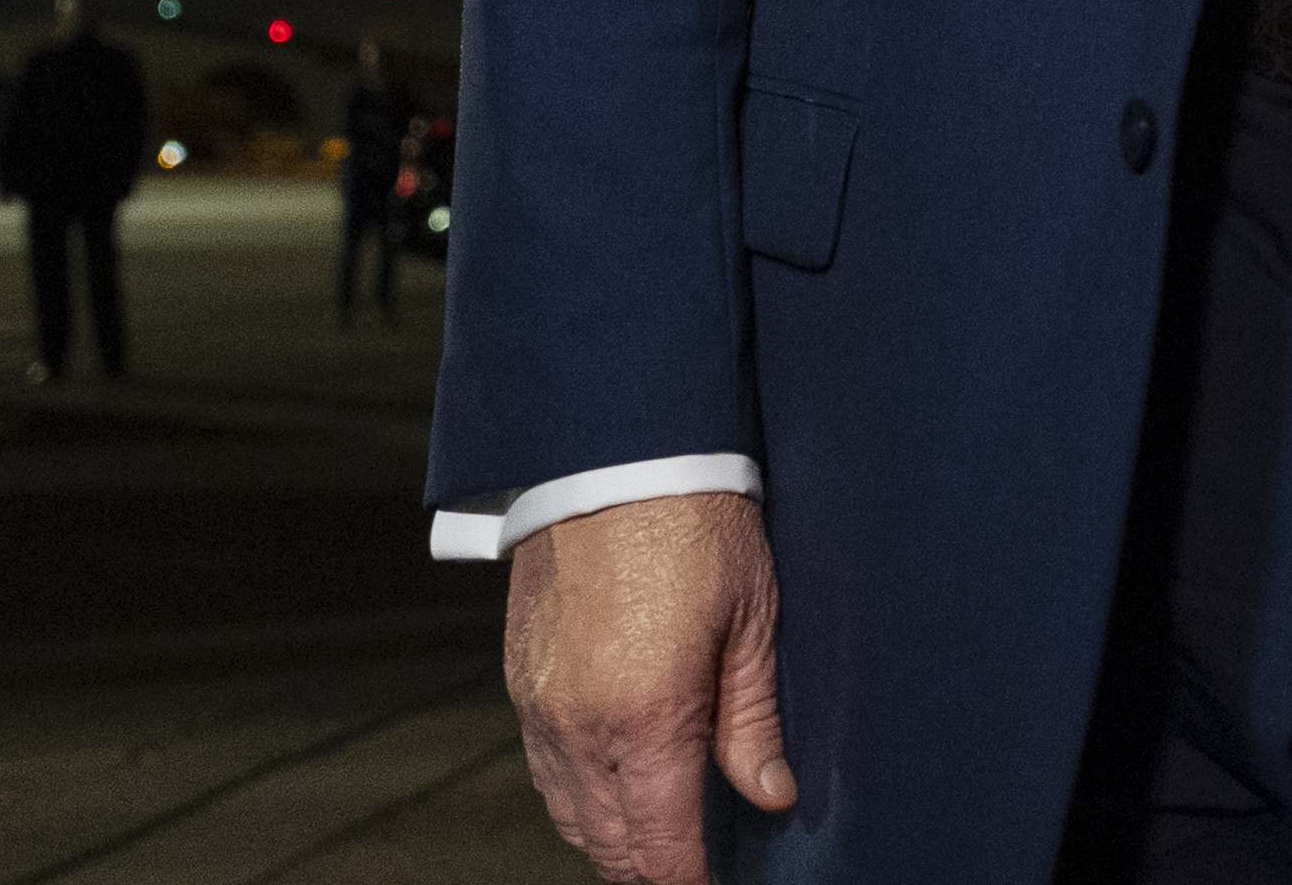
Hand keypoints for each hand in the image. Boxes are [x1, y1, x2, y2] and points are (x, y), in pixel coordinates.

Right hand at [506, 490, 793, 880]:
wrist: (613, 451)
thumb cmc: (695, 522)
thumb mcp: (751, 618)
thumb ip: (752, 720)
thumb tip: (770, 794)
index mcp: (648, 718)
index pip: (662, 848)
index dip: (689, 883)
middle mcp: (582, 725)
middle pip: (610, 845)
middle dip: (652, 869)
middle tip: (692, 866)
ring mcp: (542, 706)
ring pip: (569, 815)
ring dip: (611, 839)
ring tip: (657, 837)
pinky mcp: (520, 680)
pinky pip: (543, 769)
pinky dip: (575, 796)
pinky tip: (610, 787)